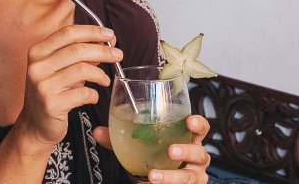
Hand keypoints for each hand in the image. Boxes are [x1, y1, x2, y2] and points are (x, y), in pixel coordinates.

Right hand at [15, 25, 123, 152]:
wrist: (35, 124)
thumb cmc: (52, 92)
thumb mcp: (61, 68)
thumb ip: (81, 54)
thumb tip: (107, 40)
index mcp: (38, 52)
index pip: (68, 33)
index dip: (92, 31)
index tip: (109, 34)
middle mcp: (37, 66)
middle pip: (77, 49)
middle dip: (103, 51)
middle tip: (118, 55)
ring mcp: (43, 85)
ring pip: (82, 69)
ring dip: (100, 74)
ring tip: (105, 80)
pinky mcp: (51, 104)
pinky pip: (83, 93)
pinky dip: (93, 94)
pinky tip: (92, 96)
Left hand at [93, 115, 210, 183]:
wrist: (155, 179)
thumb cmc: (155, 155)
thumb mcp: (141, 144)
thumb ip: (120, 137)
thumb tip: (98, 132)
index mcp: (188, 138)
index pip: (200, 128)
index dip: (198, 124)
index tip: (188, 121)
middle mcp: (196, 157)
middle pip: (200, 152)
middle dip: (186, 151)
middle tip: (170, 150)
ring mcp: (194, 175)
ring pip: (191, 177)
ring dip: (172, 176)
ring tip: (154, 176)